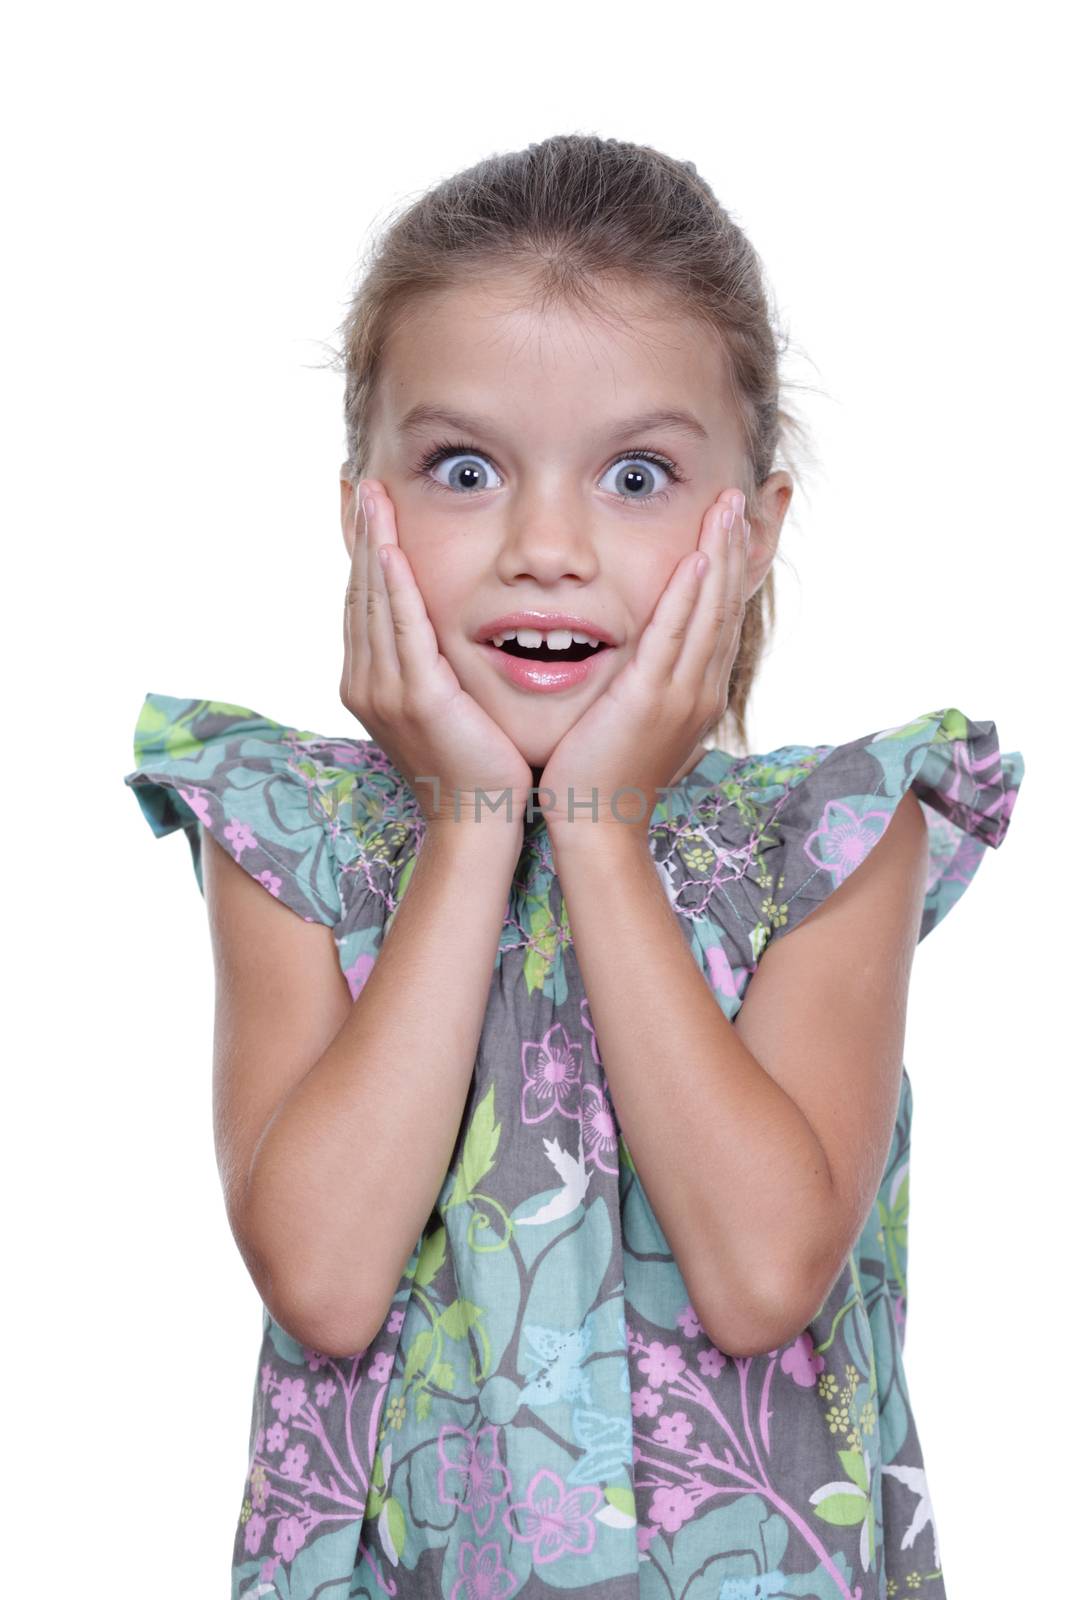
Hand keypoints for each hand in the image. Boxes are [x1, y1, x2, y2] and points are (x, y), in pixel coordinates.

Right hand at [341, 480, 532, 827]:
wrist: (477, 820)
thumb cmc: (474, 766)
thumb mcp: (445, 705)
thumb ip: (432, 663)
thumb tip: (438, 629)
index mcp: (368, 683)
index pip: (362, 602)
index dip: (362, 552)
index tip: (363, 507)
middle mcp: (365, 682)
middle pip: (360, 592)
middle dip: (361, 536)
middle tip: (360, 484)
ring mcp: (385, 691)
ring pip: (375, 601)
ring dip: (374, 544)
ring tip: (372, 496)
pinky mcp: (417, 698)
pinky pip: (403, 628)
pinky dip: (396, 585)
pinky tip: (394, 548)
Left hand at [538, 489, 748, 835]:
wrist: (595, 826)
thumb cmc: (602, 779)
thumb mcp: (633, 724)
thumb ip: (644, 689)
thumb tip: (643, 668)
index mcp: (696, 694)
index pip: (719, 616)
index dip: (728, 568)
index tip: (730, 524)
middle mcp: (700, 689)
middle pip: (724, 604)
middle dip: (733, 547)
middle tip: (738, 496)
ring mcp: (681, 694)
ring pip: (709, 611)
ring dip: (719, 554)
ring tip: (726, 506)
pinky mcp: (652, 699)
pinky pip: (675, 635)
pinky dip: (689, 594)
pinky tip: (698, 557)